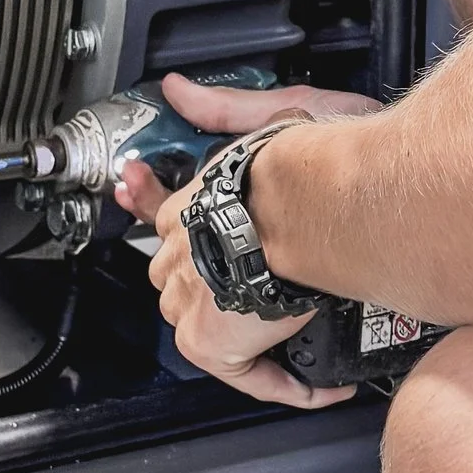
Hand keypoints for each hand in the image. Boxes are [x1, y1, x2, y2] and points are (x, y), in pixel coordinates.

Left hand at [112, 73, 382, 410]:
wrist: (326, 201)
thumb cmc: (312, 164)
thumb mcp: (266, 118)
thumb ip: (222, 109)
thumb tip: (176, 90)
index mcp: (196, 198)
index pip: (158, 209)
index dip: (152, 209)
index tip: (146, 202)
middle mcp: (183, 247)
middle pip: (180, 275)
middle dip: (217, 286)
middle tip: (270, 297)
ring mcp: (192, 296)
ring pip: (208, 324)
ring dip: (251, 333)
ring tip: (303, 333)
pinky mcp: (211, 338)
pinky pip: (245, 374)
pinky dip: (286, 382)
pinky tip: (321, 382)